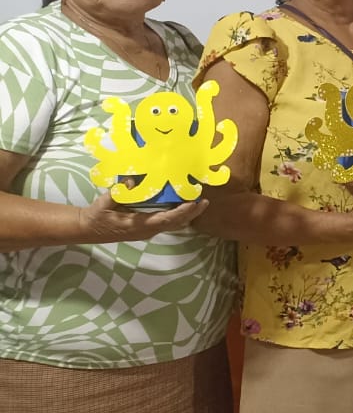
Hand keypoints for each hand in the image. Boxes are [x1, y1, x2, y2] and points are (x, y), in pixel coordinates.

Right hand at [78, 194, 208, 243]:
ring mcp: (147, 231)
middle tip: (204, 201)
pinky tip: (183, 206)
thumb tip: (132, 181)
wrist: (87, 229)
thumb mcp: (104, 204)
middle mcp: (147, 230)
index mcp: (139, 225)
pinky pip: (166, 223)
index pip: (166, 220)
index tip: (194, 203)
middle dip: (191, 213)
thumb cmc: (96, 216)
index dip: (182, 212)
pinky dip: (178, 216)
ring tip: (199, 203)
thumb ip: (117, 193)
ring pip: (172, 225)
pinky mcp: (145, 229)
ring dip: (186, 215)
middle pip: (175, 223)